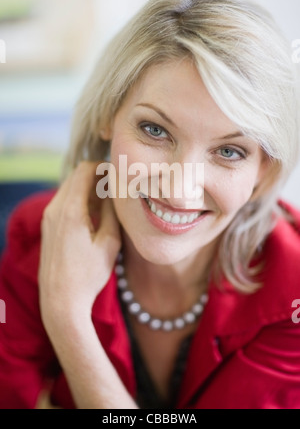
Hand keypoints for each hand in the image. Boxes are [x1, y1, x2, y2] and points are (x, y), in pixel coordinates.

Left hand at [38, 161, 120, 329]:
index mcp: (70, 210)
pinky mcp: (48, 227)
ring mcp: (48, 218)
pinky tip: (94, 214)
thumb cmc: (88, 275)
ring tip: (108, 202)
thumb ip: (111, 211)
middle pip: (75, 176)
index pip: (84, 170)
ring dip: (88, 189)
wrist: (61, 301)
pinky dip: (79, 200)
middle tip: (117, 186)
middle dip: (97, 176)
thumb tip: (114, 190)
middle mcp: (54, 210)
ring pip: (69, 188)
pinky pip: (64, 202)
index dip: (103, 166)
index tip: (119, 173)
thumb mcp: (109, 242)